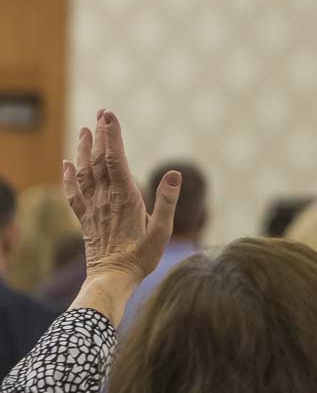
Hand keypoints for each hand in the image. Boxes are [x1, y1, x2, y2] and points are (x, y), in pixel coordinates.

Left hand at [64, 110, 180, 292]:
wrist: (112, 278)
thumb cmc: (141, 257)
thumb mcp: (162, 230)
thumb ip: (167, 201)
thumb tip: (174, 174)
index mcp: (125, 197)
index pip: (115, 158)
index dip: (111, 135)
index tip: (109, 115)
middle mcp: (105, 197)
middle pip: (98, 159)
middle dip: (99, 135)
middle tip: (101, 114)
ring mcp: (93, 207)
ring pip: (84, 172)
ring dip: (83, 150)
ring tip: (84, 131)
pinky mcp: (86, 218)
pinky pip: (73, 193)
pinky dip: (68, 176)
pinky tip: (66, 165)